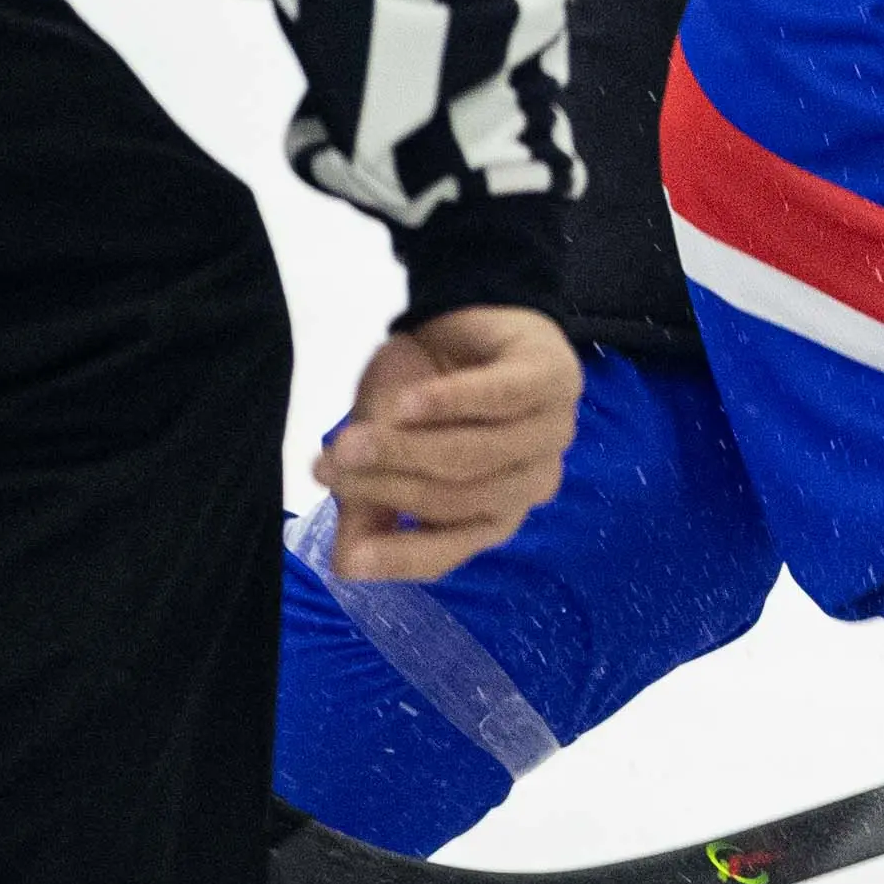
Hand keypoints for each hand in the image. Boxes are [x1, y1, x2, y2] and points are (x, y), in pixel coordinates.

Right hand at [315, 306, 579, 582]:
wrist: (457, 317)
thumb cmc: (422, 395)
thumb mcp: (383, 451)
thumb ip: (369, 506)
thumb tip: (345, 566)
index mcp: (494, 512)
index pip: (448, 550)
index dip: (397, 556)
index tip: (347, 561)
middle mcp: (530, 483)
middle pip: (455, 499)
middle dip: (385, 488)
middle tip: (329, 470)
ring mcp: (551, 432)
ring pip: (475, 455)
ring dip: (405, 450)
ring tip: (350, 442)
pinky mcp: (554, 378)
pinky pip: (502, 398)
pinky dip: (451, 403)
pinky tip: (408, 402)